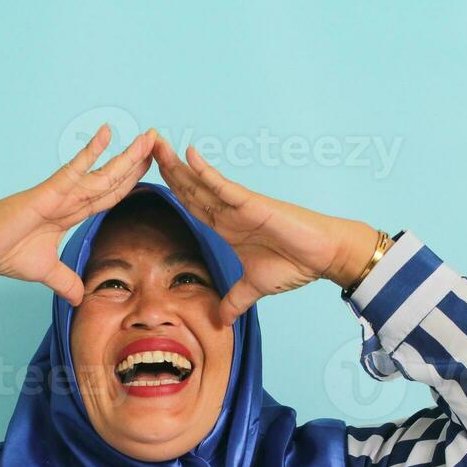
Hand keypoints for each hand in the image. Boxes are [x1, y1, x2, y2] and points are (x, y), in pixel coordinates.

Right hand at [0, 124, 155, 301]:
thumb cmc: (3, 251)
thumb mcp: (45, 272)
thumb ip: (65, 281)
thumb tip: (78, 299)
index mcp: (69, 212)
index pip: (108, 195)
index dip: (130, 182)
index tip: (150, 169)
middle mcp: (68, 197)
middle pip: (111, 179)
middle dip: (136, 162)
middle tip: (159, 142)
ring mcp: (60, 192)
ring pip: (102, 173)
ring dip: (127, 156)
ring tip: (149, 138)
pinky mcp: (47, 192)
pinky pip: (74, 169)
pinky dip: (91, 152)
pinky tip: (107, 134)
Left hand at [152, 136, 377, 324]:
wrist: (323, 256)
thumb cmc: (294, 264)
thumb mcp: (254, 287)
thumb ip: (235, 301)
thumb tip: (221, 322)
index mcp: (226, 227)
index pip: (191, 203)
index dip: (171, 188)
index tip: (149, 173)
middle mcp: (228, 212)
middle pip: (190, 187)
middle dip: (166, 168)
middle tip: (143, 146)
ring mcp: (239, 205)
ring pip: (201, 182)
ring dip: (177, 164)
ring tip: (157, 144)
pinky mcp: (253, 204)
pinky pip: (224, 186)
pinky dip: (206, 172)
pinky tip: (189, 156)